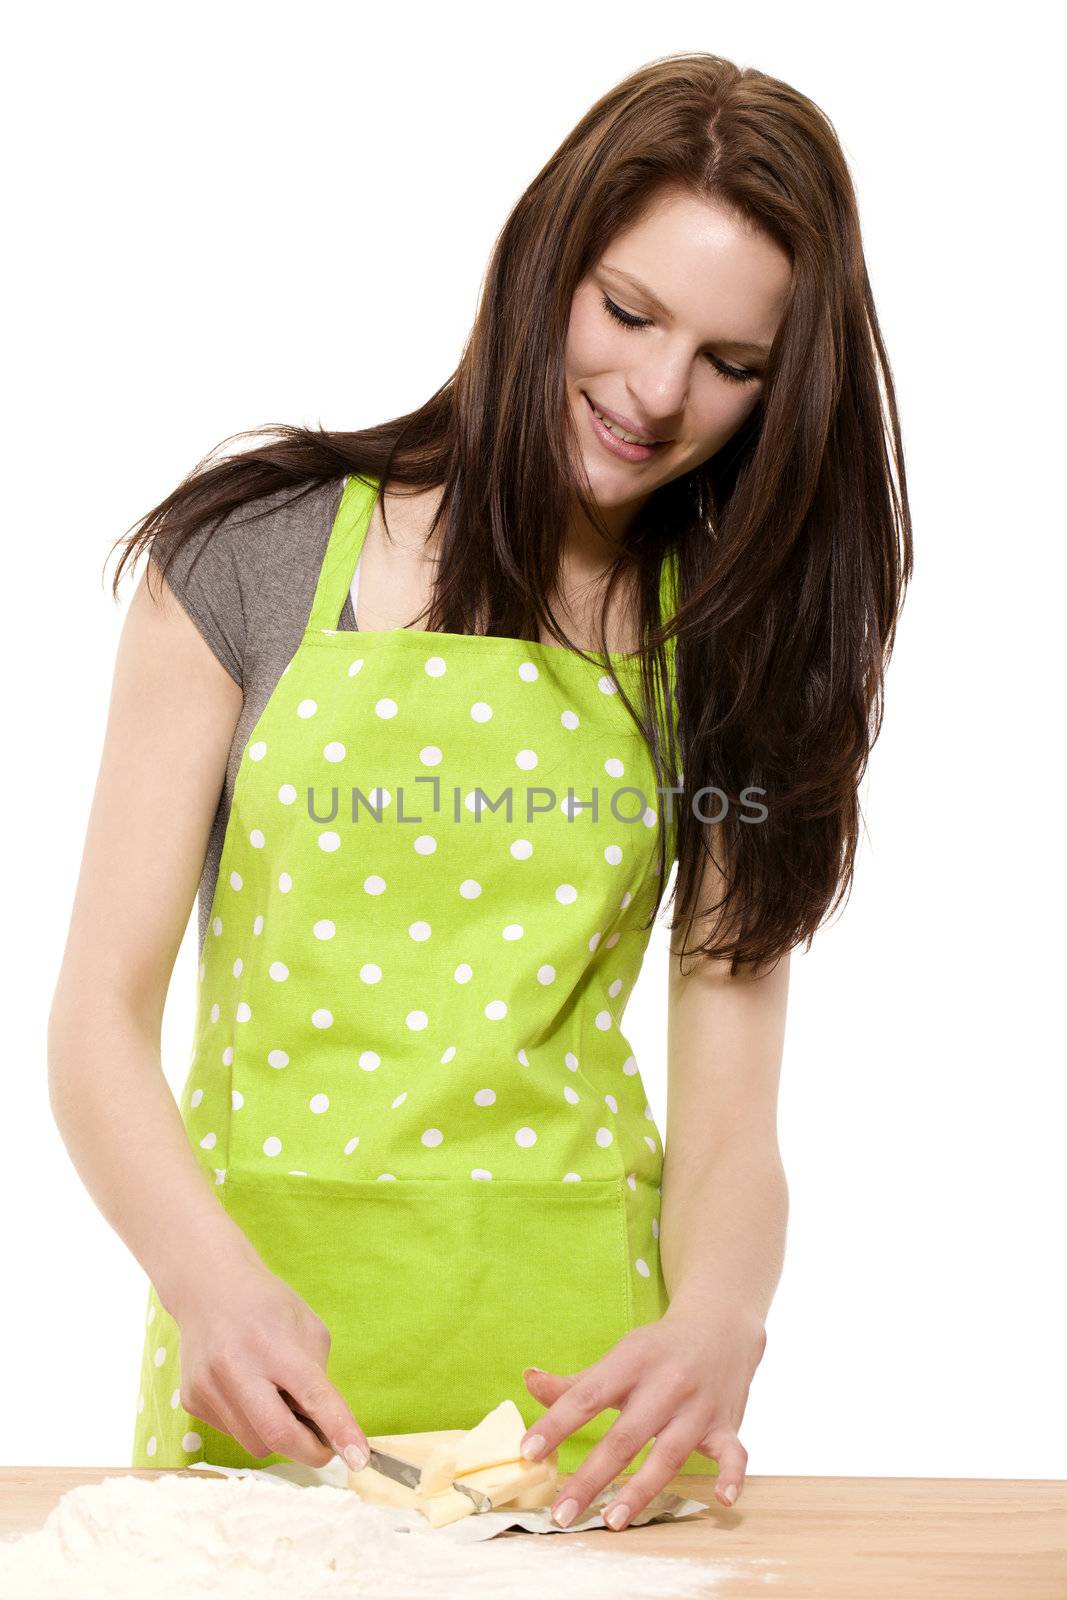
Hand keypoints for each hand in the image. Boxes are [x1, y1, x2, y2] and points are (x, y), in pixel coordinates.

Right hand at [173, 1258, 370, 1471]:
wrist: (208, 1287)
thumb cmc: (266, 1304)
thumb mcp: (307, 1327)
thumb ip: (318, 1377)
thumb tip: (326, 1428)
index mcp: (272, 1344)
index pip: (313, 1396)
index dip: (339, 1429)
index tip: (359, 1457)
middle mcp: (235, 1367)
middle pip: (278, 1435)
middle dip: (310, 1453)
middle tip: (326, 1449)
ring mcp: (208, 1387)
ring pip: (255, 1443)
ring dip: (278, 1436)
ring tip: (279, 1402)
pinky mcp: (191, 1400)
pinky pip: (233, 1433)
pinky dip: (252, 1424)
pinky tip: (249, 1393)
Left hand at [518, 1304, 766, 1529]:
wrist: (720, 1325)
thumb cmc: (659, 1348)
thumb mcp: (619, 1355)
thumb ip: (576, 1381)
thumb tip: (529, 1381)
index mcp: (632, 1361)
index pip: (588, 1396)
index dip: (557, 1424)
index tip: (528, 1453)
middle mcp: (666, 1384)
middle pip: (625, 1436)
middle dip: (592, 1477)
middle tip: (562, 1513)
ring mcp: (698, 1407)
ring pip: (669, 1454)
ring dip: (641, 1490)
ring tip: (612, 1521)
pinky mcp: (727, 1424)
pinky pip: (734, 1453)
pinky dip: (732, 1476)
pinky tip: (722, 1500)